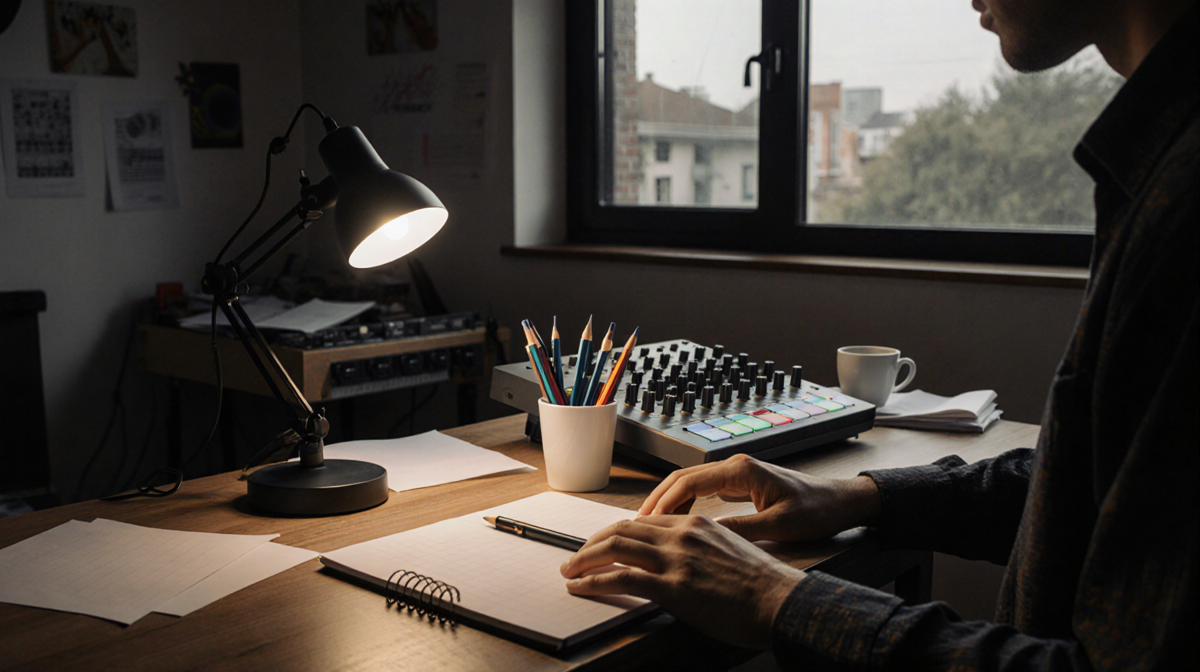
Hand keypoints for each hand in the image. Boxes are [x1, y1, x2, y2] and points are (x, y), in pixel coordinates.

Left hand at [560, 515, 804, 648]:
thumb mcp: (728, 551)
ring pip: (615, 547)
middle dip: (592, 542)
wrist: (780, 601)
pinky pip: (621, 579)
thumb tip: (681, 561)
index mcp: (695, 524)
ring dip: (584, 559)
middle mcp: (681, 535)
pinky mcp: (673, 587)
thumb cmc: (761, 585)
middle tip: (576, 557)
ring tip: (569, 570)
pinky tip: (580, 587)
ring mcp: (676, 560)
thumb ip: (700, 549)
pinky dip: (593, 581)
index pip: (643, 521)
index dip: (615, 533)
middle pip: (622, 529)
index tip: (601, 545)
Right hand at [638, 453, 881, 542]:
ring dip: (669, 502)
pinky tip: (678, 522)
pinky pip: (703, 490)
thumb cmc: (816, 511)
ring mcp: (737, 473)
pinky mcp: (741, 483)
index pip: (688, 482)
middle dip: (657, 499)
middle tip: (636, 525)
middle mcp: (734, 466)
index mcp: (740, 470)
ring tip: (650, 526)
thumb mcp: (779, 526)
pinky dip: (685, 504)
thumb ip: (740, 530)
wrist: (840, 502)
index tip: (644, 522)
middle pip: (682, 478)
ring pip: (690, 483)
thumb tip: (703, 538)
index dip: (663, 502)